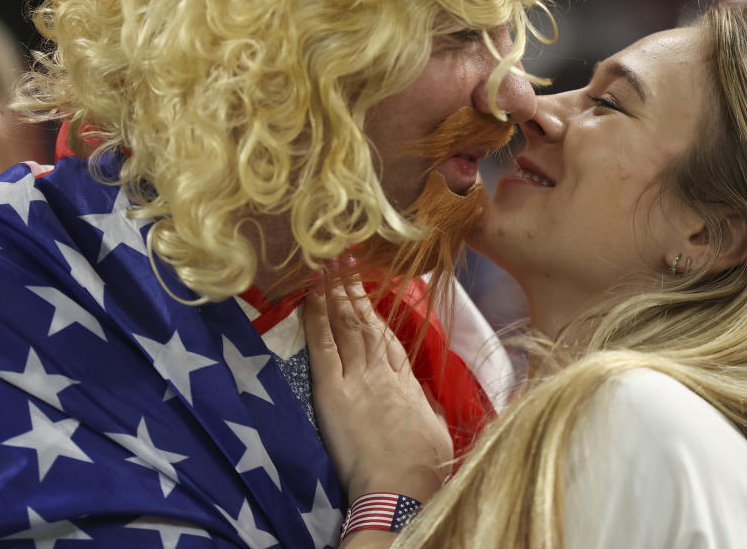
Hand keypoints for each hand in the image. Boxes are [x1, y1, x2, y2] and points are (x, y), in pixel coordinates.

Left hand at [305, 275, 452, 503]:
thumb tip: (427, 402)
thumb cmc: (424, 468)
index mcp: (407, 383)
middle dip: (353, 289)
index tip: (367, 288)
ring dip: (336, 293)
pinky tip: (311, 295)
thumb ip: (428, 410)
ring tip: (327, 265)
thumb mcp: (435, 432)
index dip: (375, 310)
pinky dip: (316, 318)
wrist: (402, 487)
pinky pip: (323, 346)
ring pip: (346, 325)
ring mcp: (358, 377)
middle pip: (366, 322)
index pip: (387, 339)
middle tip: (343, 259)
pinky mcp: (333, 391)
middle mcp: (382, 372)